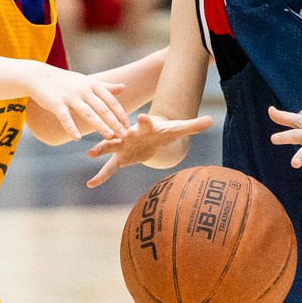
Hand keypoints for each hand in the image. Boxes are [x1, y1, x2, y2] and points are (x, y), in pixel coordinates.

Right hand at [24, 64, 130, 141]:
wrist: (38, 76)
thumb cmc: (66, 81)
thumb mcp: (87, 81)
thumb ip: (105, 86)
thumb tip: (124, 87)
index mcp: (92, 85)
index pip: (110, 100)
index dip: (120, 113)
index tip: (128, 124)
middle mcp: (83, 90)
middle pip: (102, 108)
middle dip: (114, 122)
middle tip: (124, 134)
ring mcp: (69, 97)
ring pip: (87, 112)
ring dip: (99, 125)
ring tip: (109, 137)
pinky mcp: (56, 103)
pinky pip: (65, 117)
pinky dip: (71, 128)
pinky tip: (77, 138)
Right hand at [84, 111, 210, 187]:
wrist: (151, 134)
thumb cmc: (165, 131)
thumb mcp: (178, 129)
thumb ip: (193, 126)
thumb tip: (211, 120)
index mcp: (146, 127)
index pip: (147, 123)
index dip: (146, 121)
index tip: (143, 117)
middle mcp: (131, 134)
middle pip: (123, 133)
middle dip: (118, 134)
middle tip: (110, 135)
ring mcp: (123, 145)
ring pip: (110, 147)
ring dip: (101, 150)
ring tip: (89, 154)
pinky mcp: (120, 158)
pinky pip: (109, 168)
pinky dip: (101, 176)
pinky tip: (91, 185)